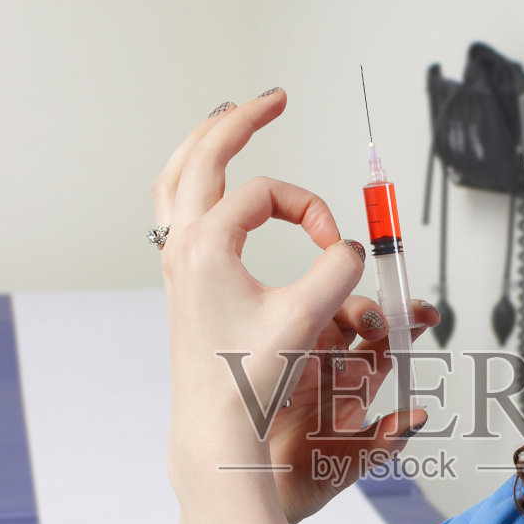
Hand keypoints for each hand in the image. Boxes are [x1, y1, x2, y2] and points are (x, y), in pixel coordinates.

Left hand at [152, 90, 437, 522]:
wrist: (214, 424)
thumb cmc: (250, 380)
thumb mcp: (304, 320)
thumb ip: (336, 273)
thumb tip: (350, 250)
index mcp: (206, 245)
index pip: (266, 193)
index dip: (310, 209)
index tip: (335, 247)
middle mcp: (183, 246)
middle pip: (203, 155)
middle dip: (240, 121)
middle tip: (274, 98)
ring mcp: (175, 262)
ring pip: (176, 177)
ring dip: (204, 143)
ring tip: (229, 118)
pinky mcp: (180, 280)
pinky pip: (173, 208)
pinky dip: (191, 179)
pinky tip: (207, 180)